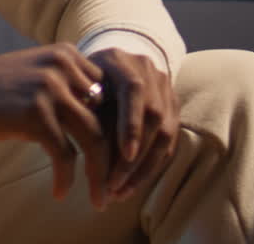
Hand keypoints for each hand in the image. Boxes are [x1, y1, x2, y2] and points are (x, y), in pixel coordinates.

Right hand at [0, 44, 112, 204]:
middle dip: (115, 158)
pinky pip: (65, 155)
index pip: (111, 97)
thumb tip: (100, 127)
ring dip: (99, 175)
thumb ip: (67, 90)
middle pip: (108, 119)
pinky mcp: (35, 114)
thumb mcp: (34, 76)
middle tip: (116, 186)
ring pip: (94, 139)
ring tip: (98, 199)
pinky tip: (59, 192)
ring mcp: (50, 89)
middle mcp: (64, 66)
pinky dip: (66, 179)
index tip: (119, 161)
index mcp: (68, 55)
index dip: (119, 133)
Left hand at [87, 48, 179, 205]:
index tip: (126, 154)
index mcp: (121, 62)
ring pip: (165, 133)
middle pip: (153, 116)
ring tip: (121, 192)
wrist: (109, 61)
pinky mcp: (172, 106)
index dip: (132, 124)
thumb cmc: (85, 79)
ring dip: (144, 168)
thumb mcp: (81, 88)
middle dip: (135, 157)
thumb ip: (88, 112)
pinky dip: (152, 164)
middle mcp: (149, 71)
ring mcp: (165, 88)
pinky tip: (133, 183)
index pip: (134, 91)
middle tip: (113, 185)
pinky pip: (169, 140)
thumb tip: (87, 157)